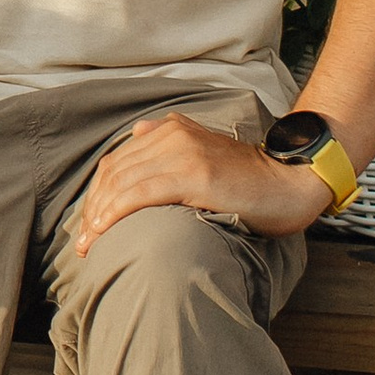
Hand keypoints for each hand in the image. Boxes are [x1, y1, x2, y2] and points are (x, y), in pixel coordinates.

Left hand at [73, 114, 333, 256]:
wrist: (293, 182)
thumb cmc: (251, 180)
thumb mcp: (206, 153)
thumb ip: (171, 143)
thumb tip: (137, 134)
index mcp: (171, 130)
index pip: (118, 162)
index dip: (97, 194)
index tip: (88, 225)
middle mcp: (172, 135)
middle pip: (114, 173)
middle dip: (92, 209)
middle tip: (81, 243)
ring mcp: (184, 152)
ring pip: (123, 183)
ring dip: (99, 216)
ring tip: (89, 245)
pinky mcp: (195, 174)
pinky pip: (142, 193)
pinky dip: (117, 213)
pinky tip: (105, 231)